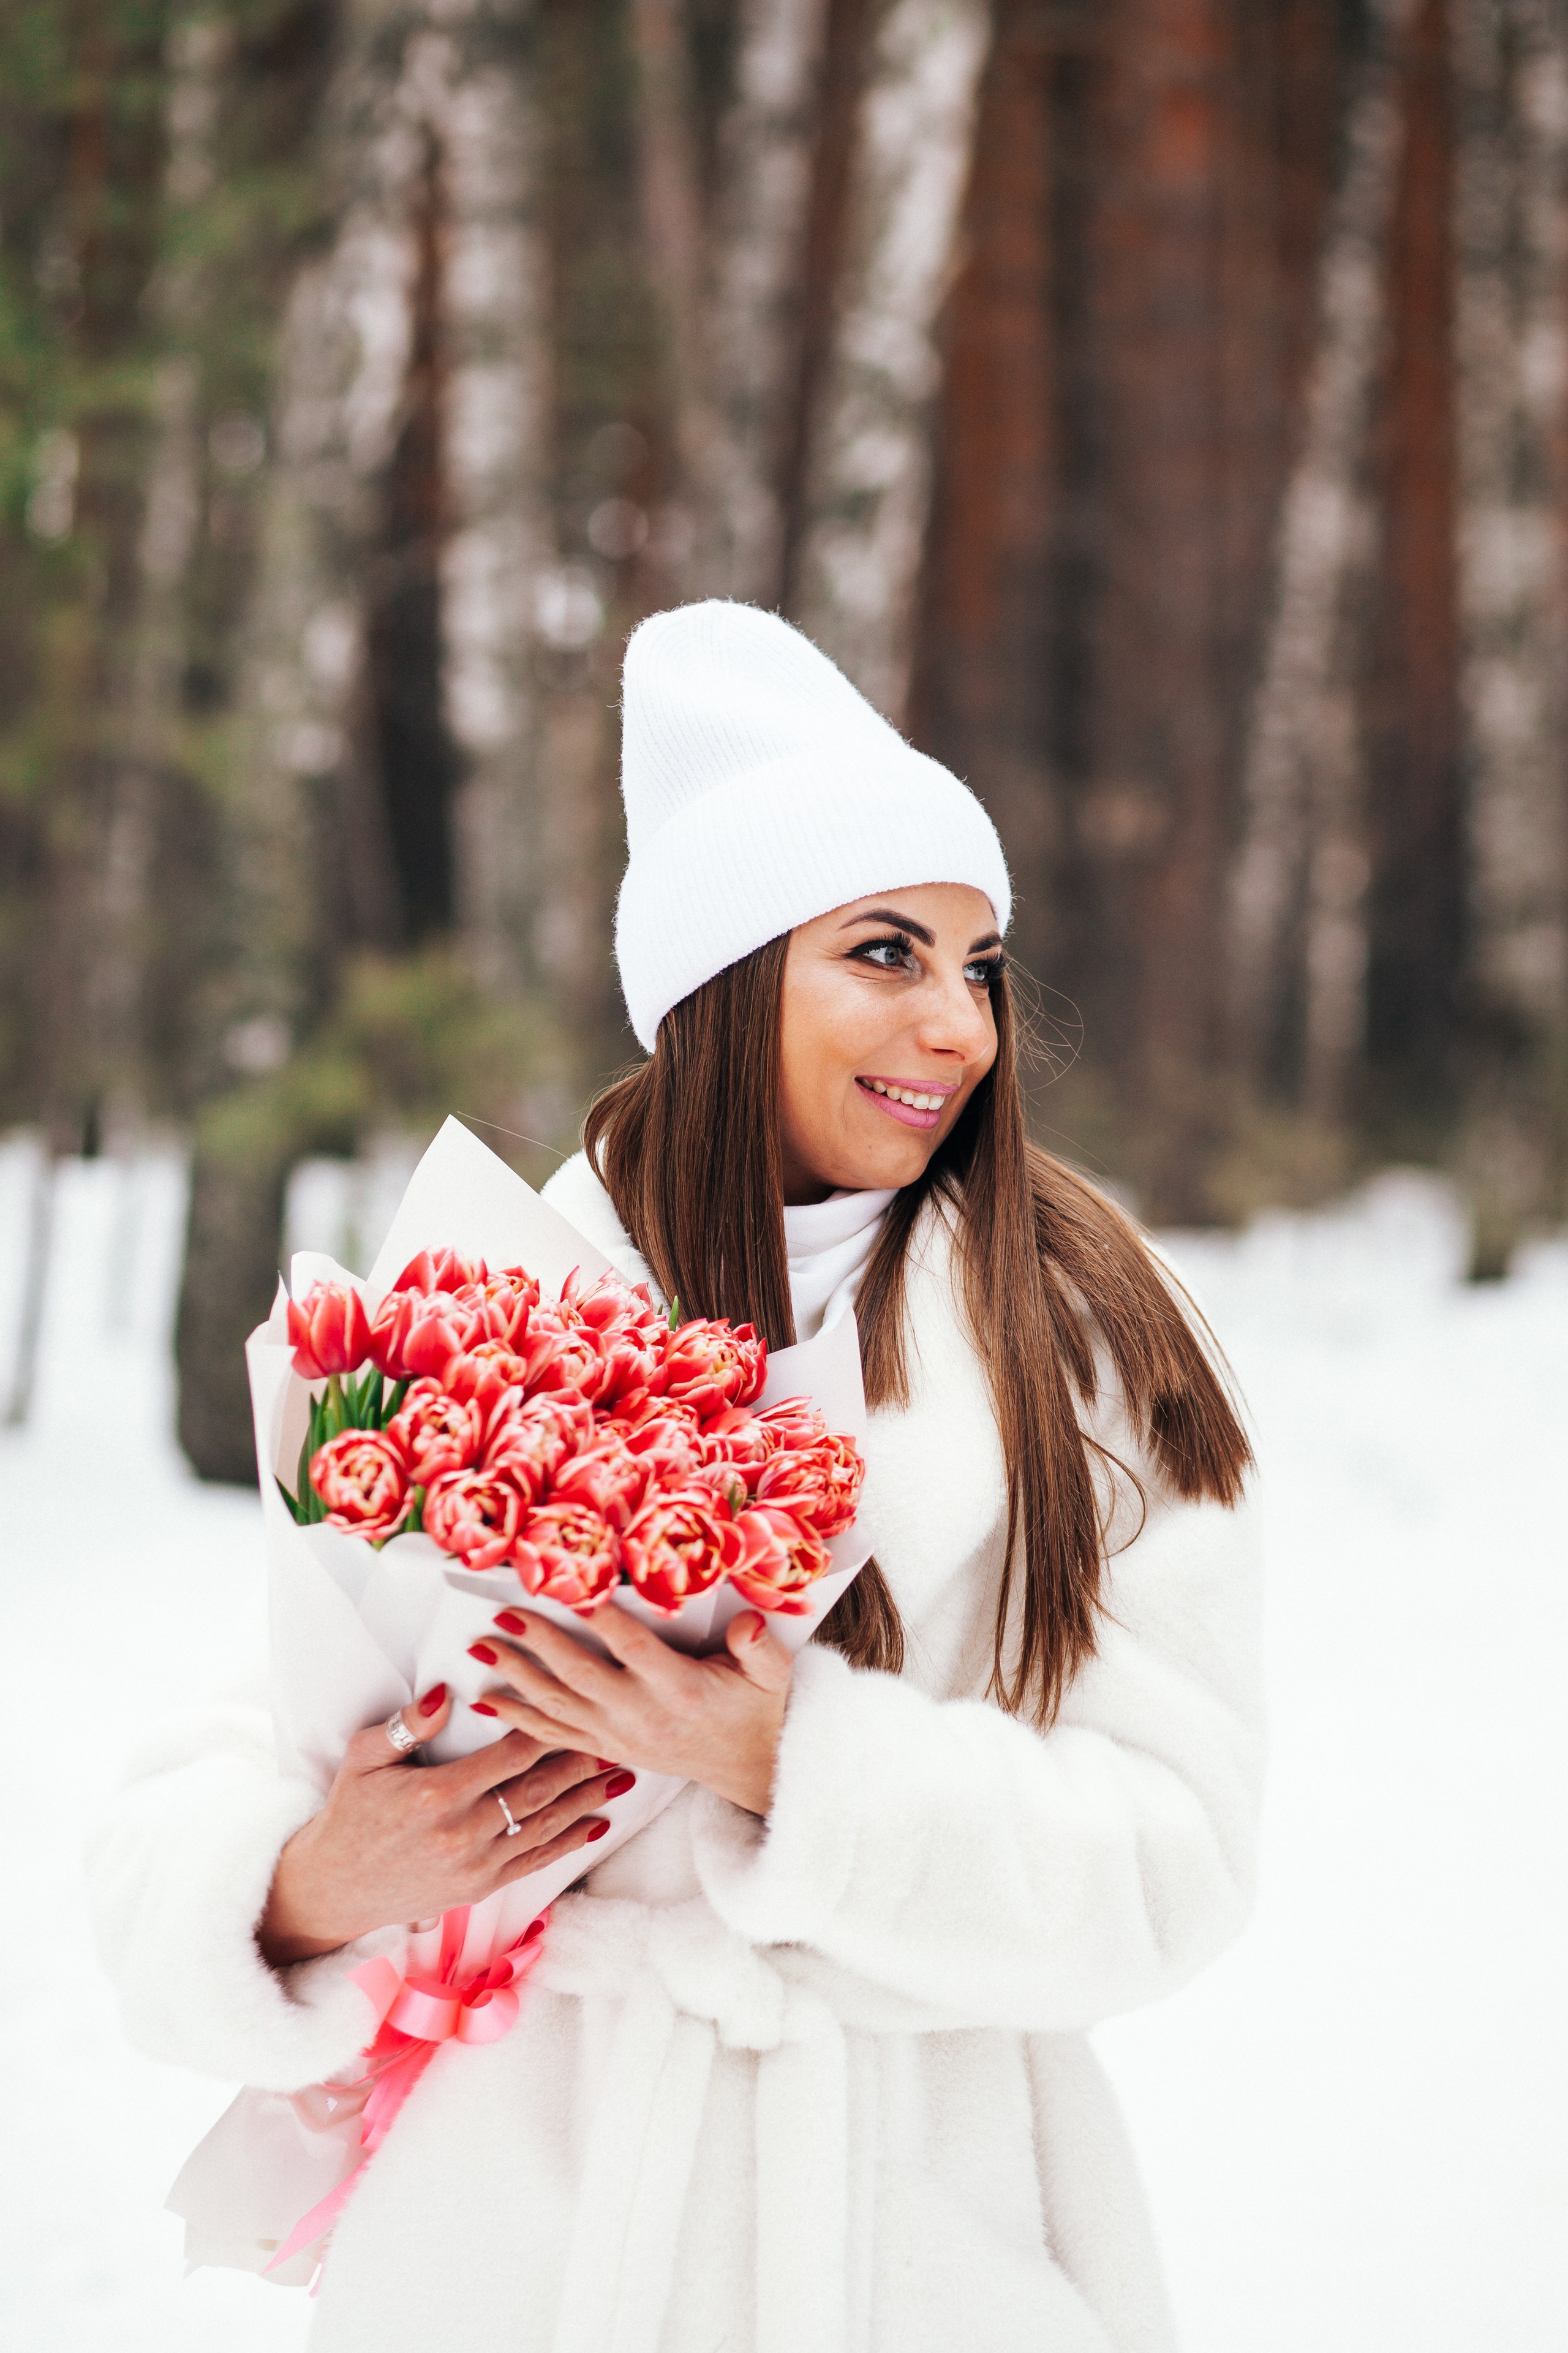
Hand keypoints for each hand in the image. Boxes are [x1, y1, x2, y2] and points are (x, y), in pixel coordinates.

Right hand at [257, 1683, 629, 1966]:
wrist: (333, 1888)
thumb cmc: (349, 1815)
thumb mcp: (363, 1759)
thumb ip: (407, 1725)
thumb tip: (446, 1692)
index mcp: (436, 1795)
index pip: (508, 1755)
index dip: (548, 1728)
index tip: (579, 1704)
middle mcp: (462, 1833)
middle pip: (537, 1790)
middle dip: (581, 1763)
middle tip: (620, 1737)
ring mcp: (474, 1866)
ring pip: (544, 1827)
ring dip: (587, 1800)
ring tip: (623, 1776)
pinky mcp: (479, 1888)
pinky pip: (534, 1862)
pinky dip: (569, 1843)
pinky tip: (597, 1824)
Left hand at [472, 1605, 791, 1817]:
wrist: (746, 1764)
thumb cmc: (755, 1705)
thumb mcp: (771, 1674)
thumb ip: (760, 1647)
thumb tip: (752, 1623)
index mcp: (679, 1688)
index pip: (633, 1648)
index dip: (604, 1619)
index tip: (575, 1590)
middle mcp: (642, 1714)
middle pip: (580, 1674)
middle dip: (538, 1643)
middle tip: (503, 1613)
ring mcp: (619, 1735)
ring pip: (557, 1706)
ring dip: (516, 1677)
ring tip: (480, 1648)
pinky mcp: (606, 1748)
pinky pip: (554, 1735)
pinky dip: (518, 1720)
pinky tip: (487, 1703)